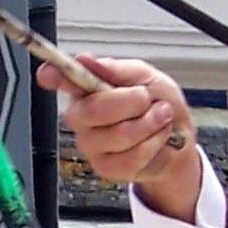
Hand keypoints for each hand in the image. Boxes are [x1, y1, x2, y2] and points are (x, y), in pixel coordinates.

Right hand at [36, 55, 201, 220]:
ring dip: (150, 124)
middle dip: (133, 103)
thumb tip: (85, 59)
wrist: (180, 139)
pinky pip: (132, 157)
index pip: (61, 80)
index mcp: (86, 89)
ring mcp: (91, 144)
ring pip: (120, 134)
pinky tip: (154, 140)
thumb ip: (116, 69)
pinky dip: (153, 144)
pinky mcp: (105, 168)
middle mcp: (82, 117)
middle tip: (148, 100)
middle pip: (95, 109)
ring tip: (158, 120)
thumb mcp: (145, 76)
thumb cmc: (159, 104)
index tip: (47, 73)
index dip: (52, 76)